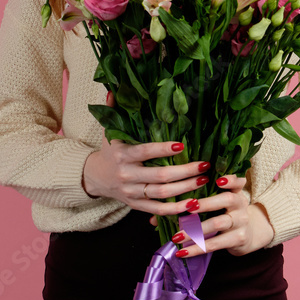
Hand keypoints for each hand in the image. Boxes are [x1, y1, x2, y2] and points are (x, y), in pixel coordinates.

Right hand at [82, 90, 211, 216]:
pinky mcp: (137, 205)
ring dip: (185, 189)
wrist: (95, 178)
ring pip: (161, 194)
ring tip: (204, 180)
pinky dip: (176, 210)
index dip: (163, 150)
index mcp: (122, 155)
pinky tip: (193, 204)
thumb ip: (114, 110)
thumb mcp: (109, 130)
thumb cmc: (109, 150)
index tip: (181, 145)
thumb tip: (114, 89)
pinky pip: (158, 210)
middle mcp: (127, 175)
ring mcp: (132, 193)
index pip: (145, 152)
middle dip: (184, 171)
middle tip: (204, 165)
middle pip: (158, 176)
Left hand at [149, 174, 276, 256]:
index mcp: (234, 191)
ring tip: (177, 236)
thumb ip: (190, 203)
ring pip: (219, 223)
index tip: (217, 179)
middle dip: (206, 203)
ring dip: (196, 230)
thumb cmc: (223, 214)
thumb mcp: (214, 205)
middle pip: (226, 200)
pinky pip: (216, 244)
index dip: (230, 179)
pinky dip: (197, 249)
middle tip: (188, 207)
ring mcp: (241, 221)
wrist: (247, 234)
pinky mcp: (238, 239)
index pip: (237, 181)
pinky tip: (182, 252)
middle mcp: (240, 204)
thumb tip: (153, 218)